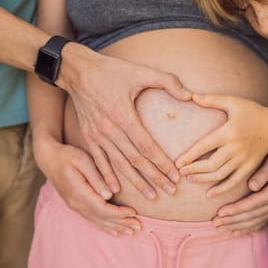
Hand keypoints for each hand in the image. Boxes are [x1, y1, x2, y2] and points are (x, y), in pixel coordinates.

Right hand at [33, 133, 140, 235]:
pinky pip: (92, 219)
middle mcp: (76, 203)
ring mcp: (74, 206)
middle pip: (102, 218)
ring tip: (131, 232)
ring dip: (115, 227)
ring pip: (97, 221)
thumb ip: (96, 177)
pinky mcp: (75, 205)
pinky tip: (115, 231)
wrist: (49, 158)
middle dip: (121, 223)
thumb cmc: (67, 156)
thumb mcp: (82, 160)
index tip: (134, 213)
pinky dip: (105, 226)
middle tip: (138, 227)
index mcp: (79, 193)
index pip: (102, 209)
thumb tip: (109, 195)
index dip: (119, 213)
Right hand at [58, 45, 191, 199]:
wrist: (78, 71)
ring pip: (119, 165)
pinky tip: (116, 190)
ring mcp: (97, 136)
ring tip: (150, 196)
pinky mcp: (89, 137)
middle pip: (135, 160)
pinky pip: (99, 162)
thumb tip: (190, 95)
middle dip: (154, 178)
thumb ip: (168, 81)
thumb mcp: (140, 71)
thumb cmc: (111, 71)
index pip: (147, 147)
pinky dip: (108, 177)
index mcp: (123, 115)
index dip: (162, 163)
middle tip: (170, 191)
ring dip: (135, 182)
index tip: (176, 175)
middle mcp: (109, 130)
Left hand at [176, 93, 267, 196]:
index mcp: (229, 132)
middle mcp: (235, 148)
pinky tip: (210, 194)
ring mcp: (243, 160)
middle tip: (181, 172)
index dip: (190, 156)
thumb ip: (212, 99)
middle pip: (211, 164)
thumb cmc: (252, 112)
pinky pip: (234, 182)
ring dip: (203, 179)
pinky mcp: (249, 167)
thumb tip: (192, 95)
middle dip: (194, 170)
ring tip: (190, 179)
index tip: (178, 163)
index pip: (204, 146)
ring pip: (220, 175)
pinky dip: (221, 189)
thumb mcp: (234, 102)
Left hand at [213, 152, 267, 234]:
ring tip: (219, 228)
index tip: (220, 212)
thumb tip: (252, 186)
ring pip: (253, 222)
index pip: (251, 204)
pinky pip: (259, 224)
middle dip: (231, 220)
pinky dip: (246, 229)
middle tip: (214, 223)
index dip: (235, 209)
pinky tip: (234, 232)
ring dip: (235, 226)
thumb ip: (264, 172)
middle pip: (250, 216)